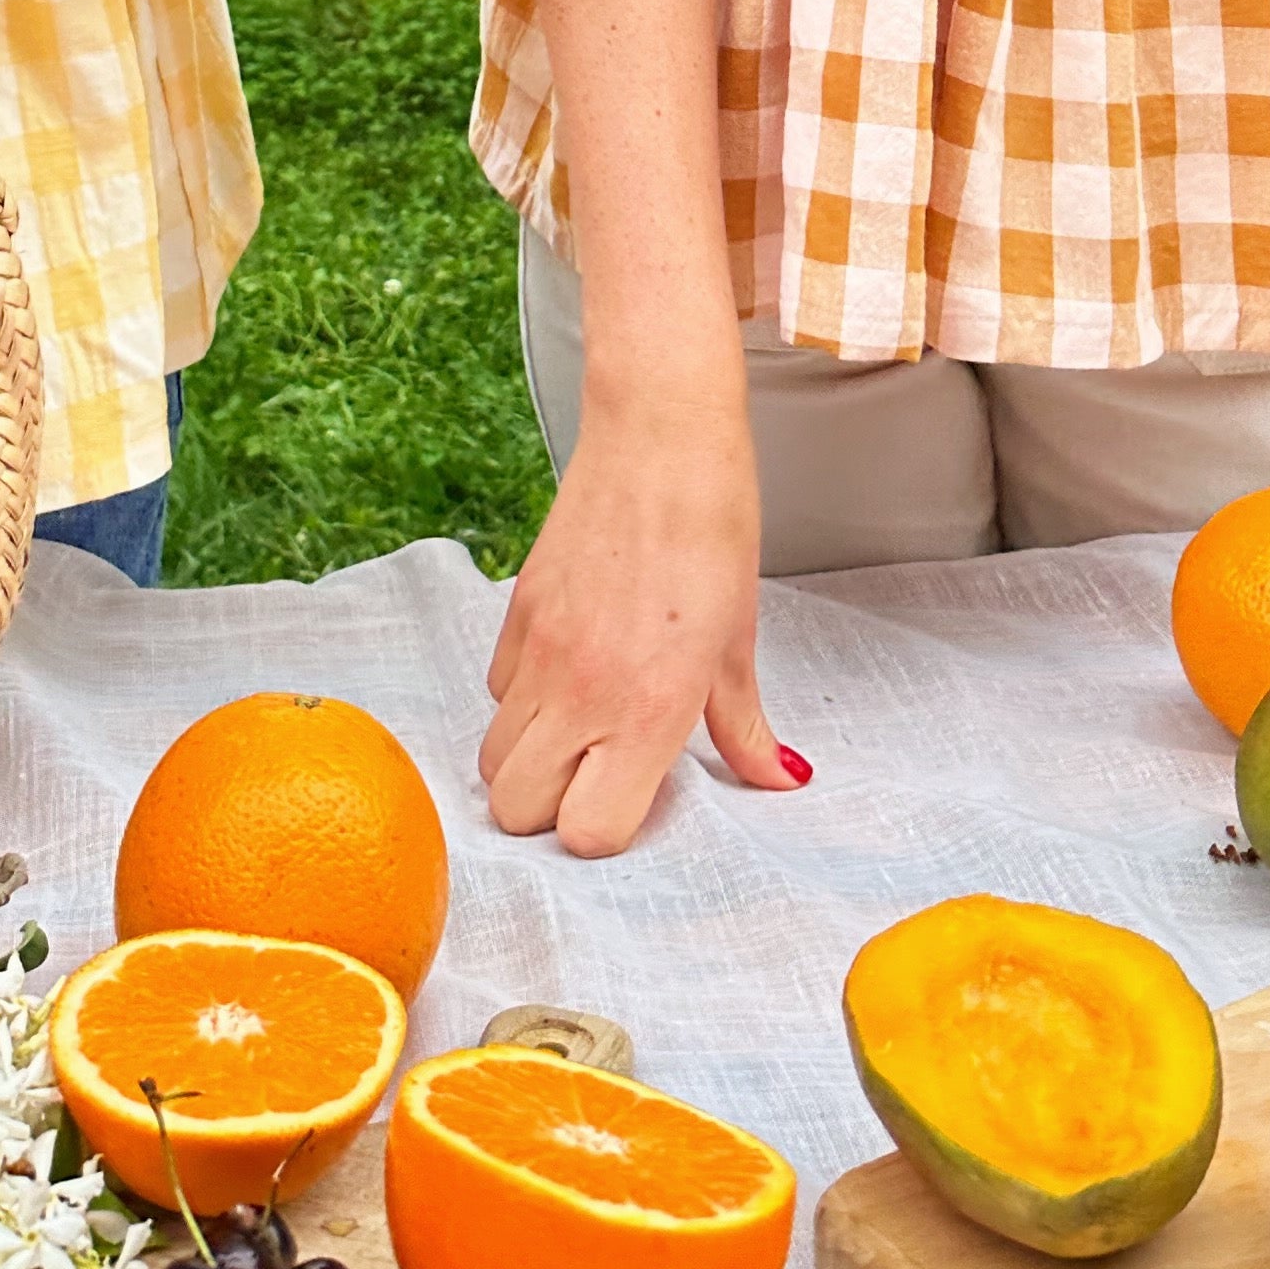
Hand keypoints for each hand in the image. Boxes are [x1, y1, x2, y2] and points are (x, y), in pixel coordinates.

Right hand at [479, 386, 801, 855]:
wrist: (659, 436)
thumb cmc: (712, 527)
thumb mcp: (738, 637)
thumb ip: (743, 724)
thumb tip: (776, 778)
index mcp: (650, 707)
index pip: (587, 832)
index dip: (606, 831)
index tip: (635, 800)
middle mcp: (584, 690)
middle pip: (516, 810)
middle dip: (550, 810)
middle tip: (597, 774)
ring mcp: (540, 651)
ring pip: (493, 757)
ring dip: (530, 758)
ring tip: (581, 725)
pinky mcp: (515, 610)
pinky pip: (495, 689)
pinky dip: (520, 697)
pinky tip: (567, 667)